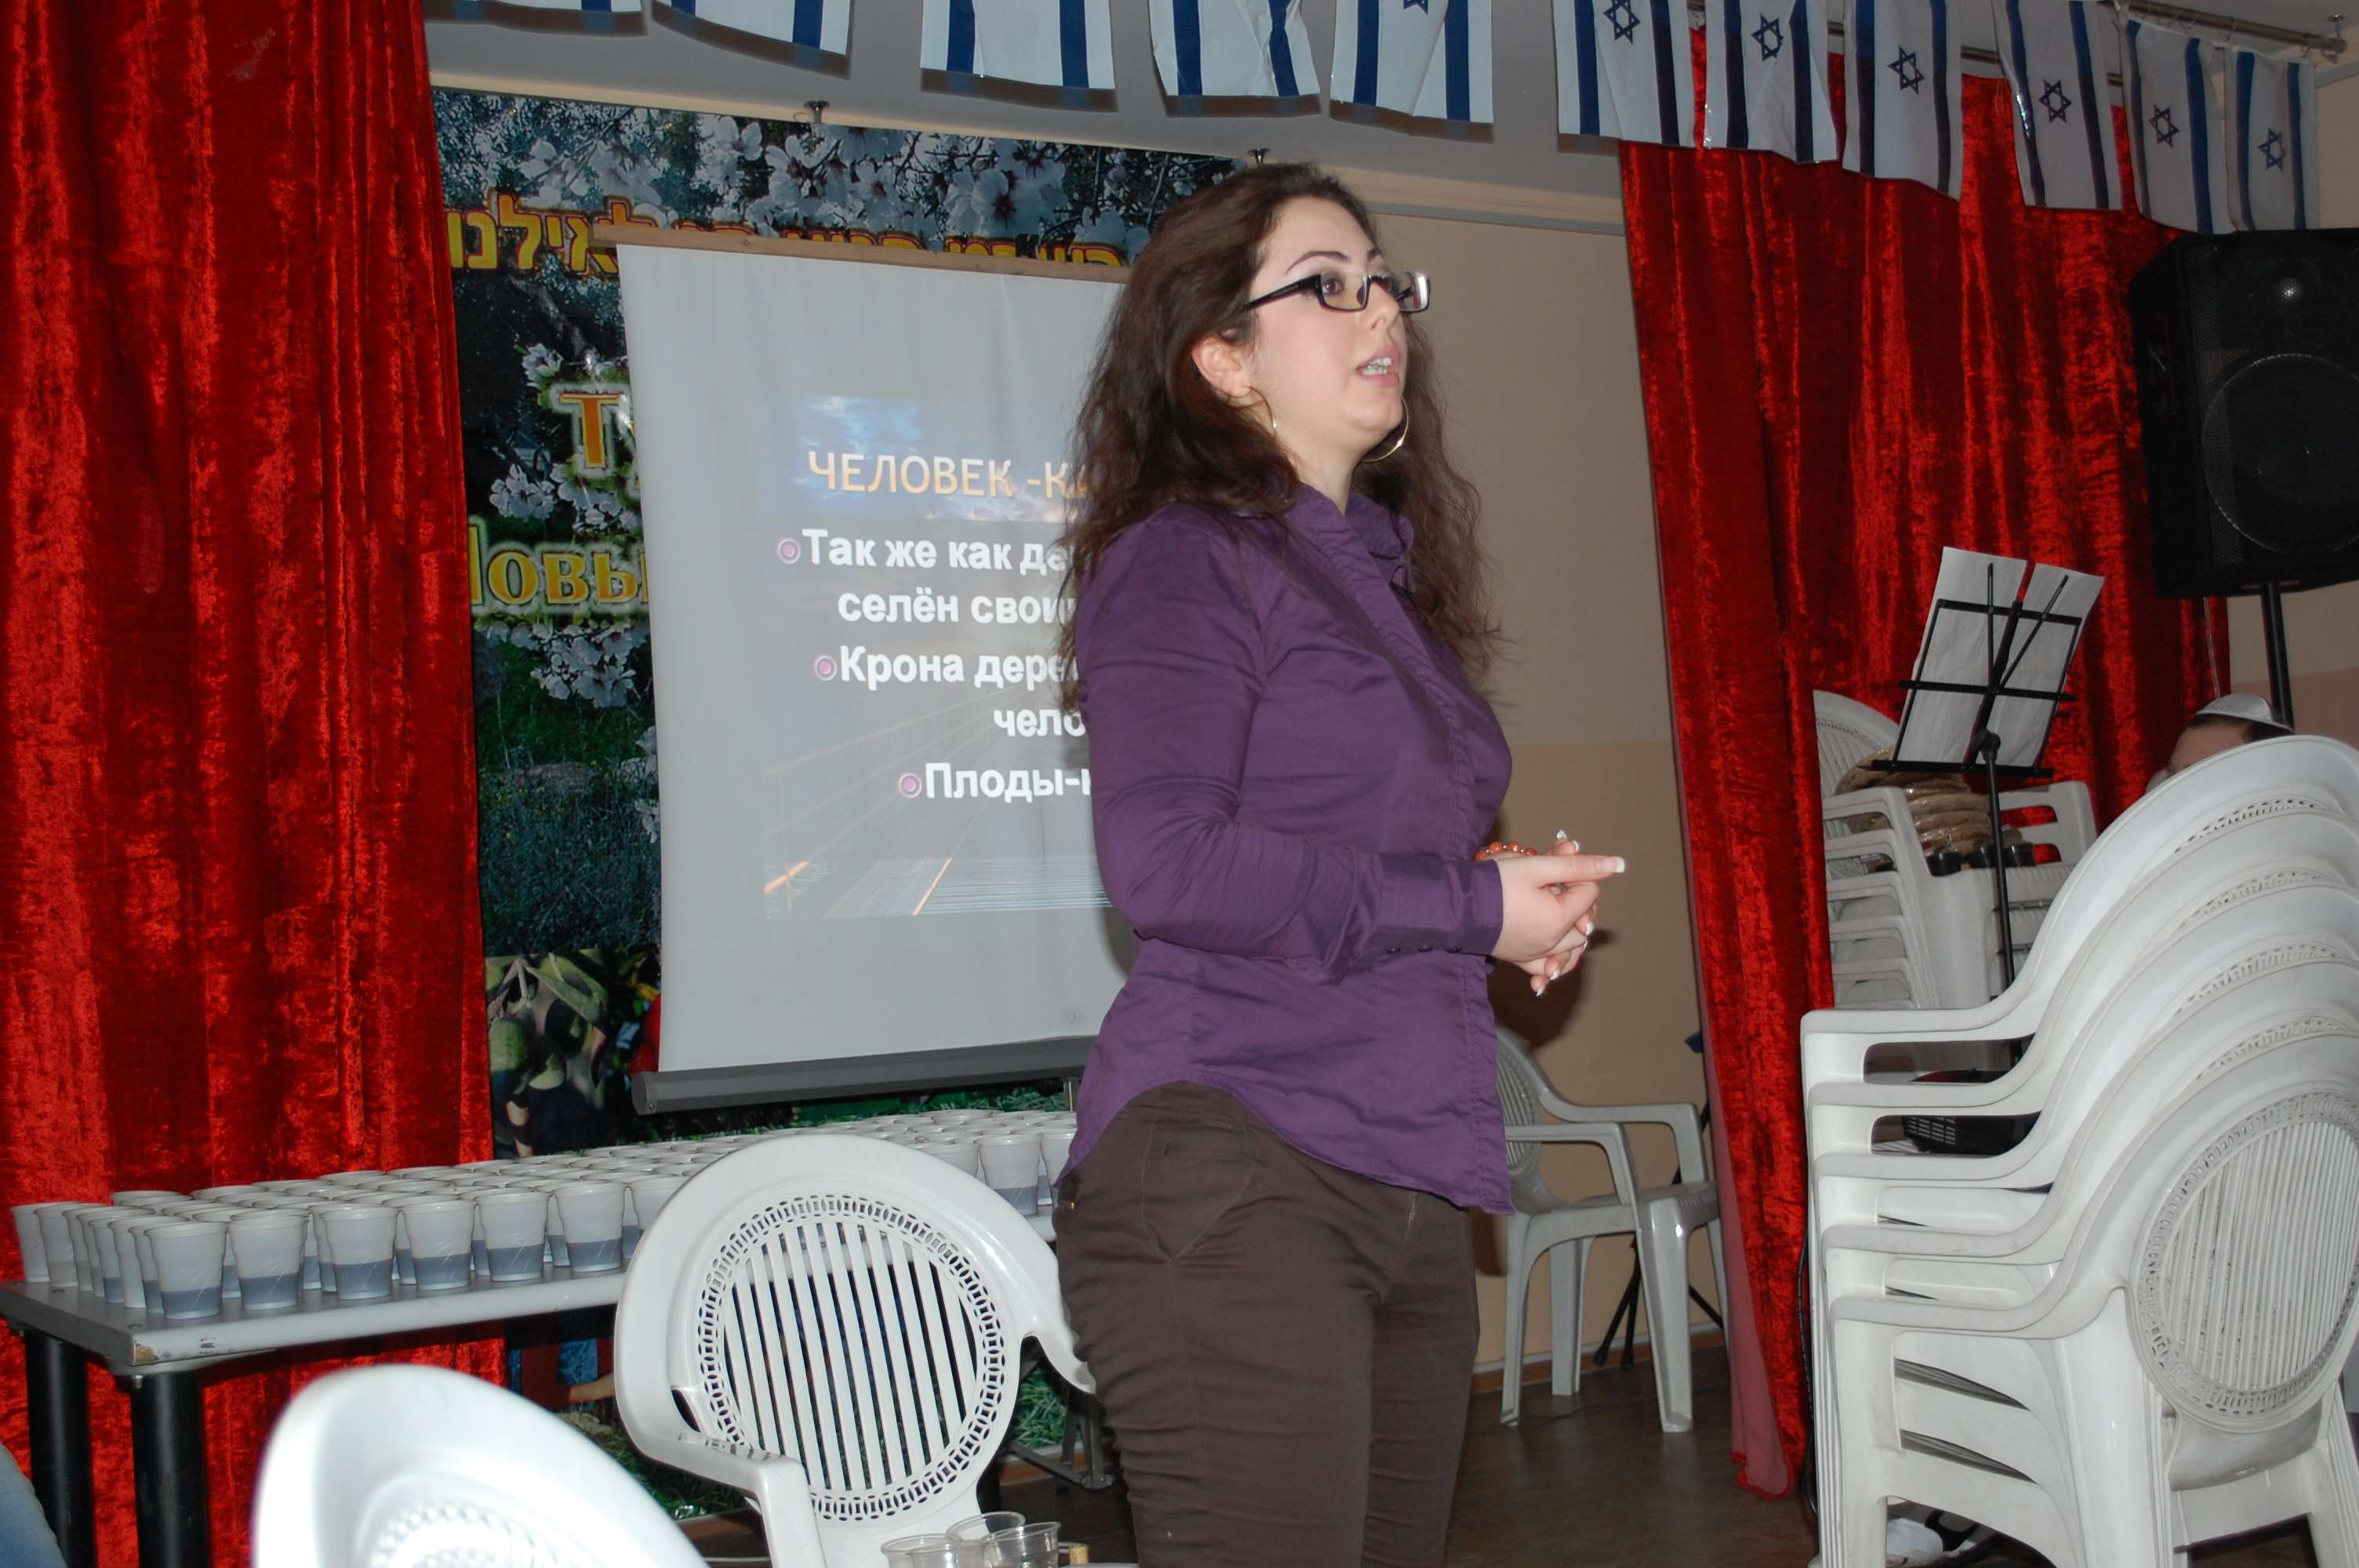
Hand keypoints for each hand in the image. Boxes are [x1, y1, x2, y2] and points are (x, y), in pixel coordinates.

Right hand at [1489, 841, 1621, 995]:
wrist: (1454, 907)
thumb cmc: (1494, 883)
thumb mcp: (1536, 866)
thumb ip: (1577, 865)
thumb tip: (1618, 865)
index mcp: (1560, 918)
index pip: (1589, 893)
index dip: (1578, 875)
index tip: (1557, 864)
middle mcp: (1552, 942)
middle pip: (1584, 921)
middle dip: (1577, 900)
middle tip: (1555, 882)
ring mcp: (1536, 955)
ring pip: (1572, 948)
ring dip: (1572, 931)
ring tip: (1559, 911)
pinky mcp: (1520, 960)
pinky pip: (1547, 969)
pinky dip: (1555, 961)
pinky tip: (1554, 955)